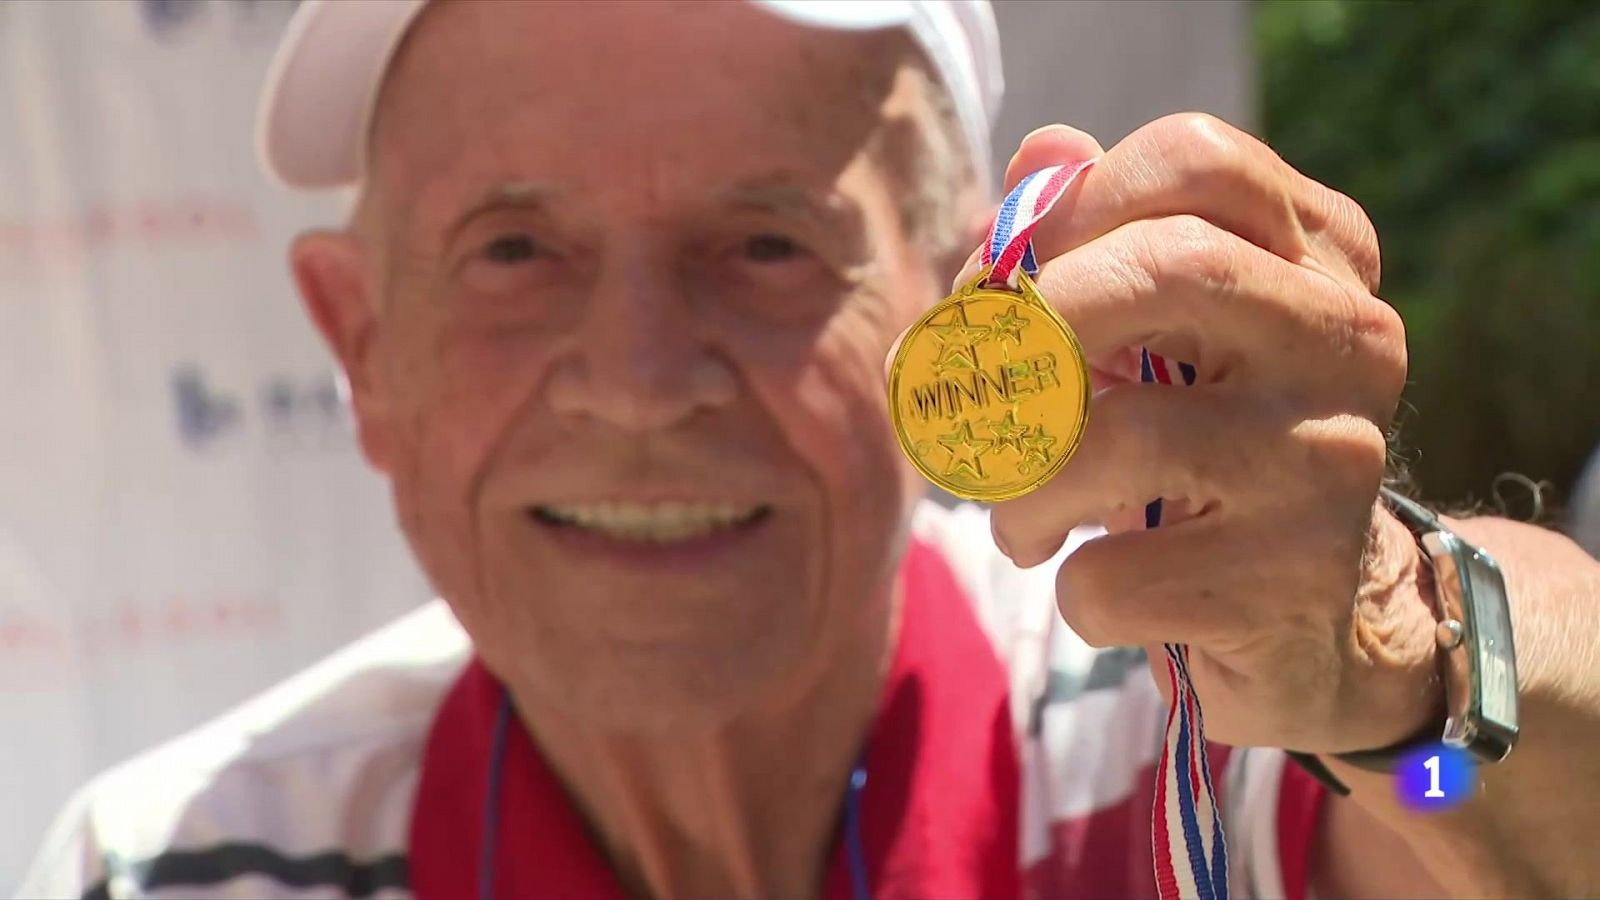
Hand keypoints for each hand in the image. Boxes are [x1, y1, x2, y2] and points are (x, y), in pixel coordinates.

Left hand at [981, 116, 1438, 753]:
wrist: (1321, 622)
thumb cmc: (1206, 454)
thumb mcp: (1164, 340)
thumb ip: (1098, 242)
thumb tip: (1041, 155)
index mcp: (1320, 257)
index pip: (1195, 160)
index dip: (1064, 208)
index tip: (998, 288)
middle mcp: (1348, 340)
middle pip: (1168, 268)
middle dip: (1031, 327)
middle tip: (969, 394)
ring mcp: (1332, 462)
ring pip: (1122, 438)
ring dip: (1020, 488)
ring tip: (1014, 518)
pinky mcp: (1296, 581)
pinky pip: (1119, 575)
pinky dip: (1067, 586)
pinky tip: (1085, 581)